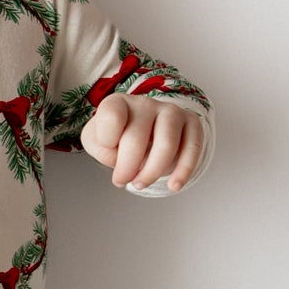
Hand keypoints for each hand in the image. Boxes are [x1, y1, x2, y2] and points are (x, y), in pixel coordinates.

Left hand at [80, 95, 204, 191]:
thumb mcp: (96, 142)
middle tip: (122, 180)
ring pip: (166, 144)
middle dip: (127, 168)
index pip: (112, 117)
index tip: (108, 149)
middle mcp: (145, 103)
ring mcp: (170, 111)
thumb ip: (101, 150)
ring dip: (152, 172)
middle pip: (136, 139)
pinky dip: (184, 170)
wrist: (141, 133)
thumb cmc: (116, 138)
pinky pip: (192, 147)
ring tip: (140, 183)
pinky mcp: (191, 123)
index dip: (107, 140)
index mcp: (118, 103)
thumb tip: (123, 162)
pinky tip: (174, 185)